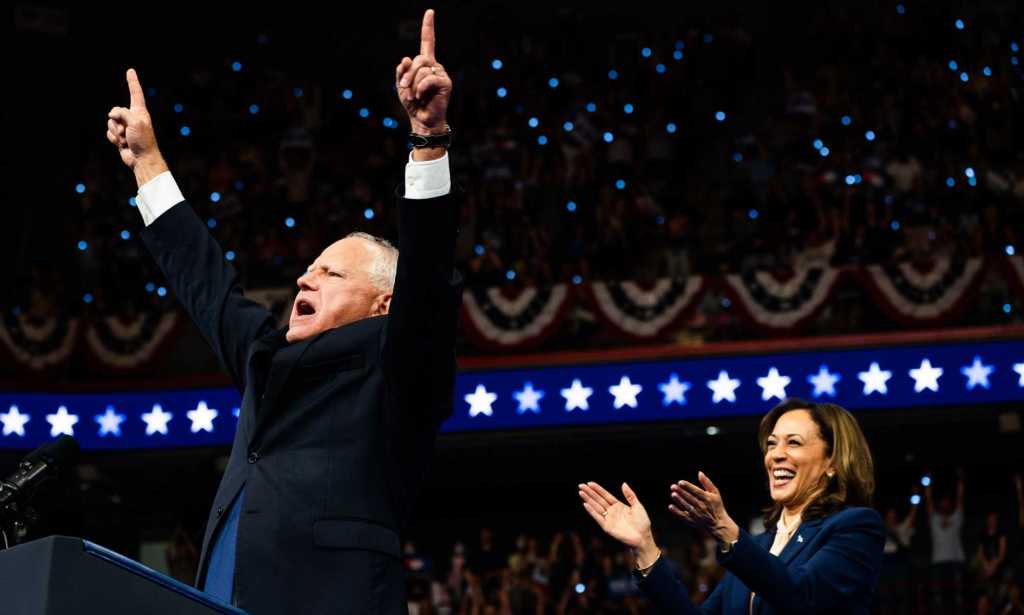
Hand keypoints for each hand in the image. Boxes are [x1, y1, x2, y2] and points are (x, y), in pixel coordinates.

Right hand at [106, 69, 166, 185]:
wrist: (142, 159)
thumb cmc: (143, 141)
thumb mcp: (135, 122)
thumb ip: (123, 113)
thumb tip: (112, 114)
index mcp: (140, 112)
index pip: (135, 93)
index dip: (132, 82)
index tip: (131, 71)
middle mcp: (132, 118)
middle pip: (115, 111)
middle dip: (116, 121)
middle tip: (126, 132)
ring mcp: (125, 127)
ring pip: (110, 122)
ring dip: (115, 132)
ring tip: (126, 139)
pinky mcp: (120, 137)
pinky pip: (109, 133)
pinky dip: (113, 139)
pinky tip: (123, 145)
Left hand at [394, 9, 451, 135]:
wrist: (422, 120)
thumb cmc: (413, 103)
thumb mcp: (402, 85)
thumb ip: (402, 71)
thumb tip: (406, 58)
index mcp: (425, 64)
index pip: (427, 42)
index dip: (428, 27)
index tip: (430, 12)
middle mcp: (435, 66)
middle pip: (419, 59)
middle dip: (408, 74)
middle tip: (404, 88)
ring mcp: (441, 74)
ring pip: (422, 70)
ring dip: (413, 84)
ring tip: (415, 96)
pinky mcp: (445, 83)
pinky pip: (429, 79)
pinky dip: (421, 88)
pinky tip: (421, 97)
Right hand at [578, 482, 652, 549]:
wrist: (643, 538)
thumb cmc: (642, 523)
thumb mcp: (637, 506)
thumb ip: (630, 495)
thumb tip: (624, 483)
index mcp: (618, 505)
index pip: (605, 495)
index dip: (598, 489)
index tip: (589, 483)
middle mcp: (612, 511)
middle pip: (598, 500)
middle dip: (590, 493)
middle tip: (581, 485)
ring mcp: (609, 519)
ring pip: (596, 507)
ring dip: (588, 500)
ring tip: (581, 492)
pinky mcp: (607, 527)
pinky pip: (598, 517)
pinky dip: (591, 511)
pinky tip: (585, 504)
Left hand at [669, 472, 738, 542]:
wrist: (717, 524)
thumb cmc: (716, 505)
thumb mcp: (715, 493)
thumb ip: (707, 483)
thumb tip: (699, 473)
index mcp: (708, 499)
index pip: (697, 492)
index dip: (688, 487)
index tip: (680, 482)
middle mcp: (702, 507)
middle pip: (691, 498)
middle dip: (682, 492)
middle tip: (673, 486)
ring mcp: (697, 515)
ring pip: (687, 507)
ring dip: (679, 500)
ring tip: (673, 494)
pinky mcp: (692, 521)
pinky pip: (683, 516)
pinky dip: (677, 512)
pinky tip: (670, 506)